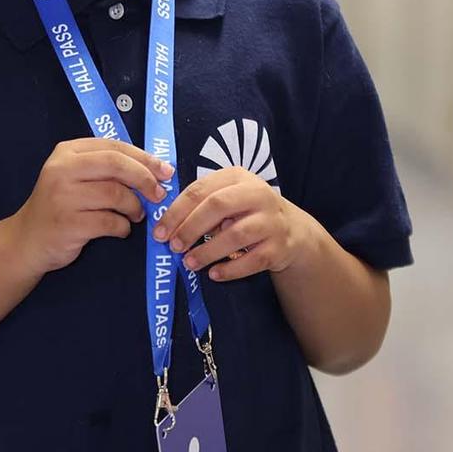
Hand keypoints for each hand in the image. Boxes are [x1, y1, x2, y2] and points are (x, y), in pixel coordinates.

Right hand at [12, 138, 174, 275]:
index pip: (114, 146)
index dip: (144, 158)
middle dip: (145, 179)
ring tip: (135, 215)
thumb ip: (105, 168)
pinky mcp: (68, 223)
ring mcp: (63, 197)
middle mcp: (62, 170)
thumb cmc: (60, 206)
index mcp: (67, 152)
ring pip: (116, 195)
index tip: (165, 171)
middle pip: (116, 165)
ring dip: (134, 207)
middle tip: (159, 194)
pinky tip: (120, 229)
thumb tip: (154, 170)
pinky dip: (123, 227)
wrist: (27, 240)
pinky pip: (110, 222)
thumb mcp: (75, 177)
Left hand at [154, 166, 302, 281]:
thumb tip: (167, 224)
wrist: (293, 230)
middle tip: (173, 246)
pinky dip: (231, 269)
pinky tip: (214, 274)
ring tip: (189, 263)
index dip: (176, 211)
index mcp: (238, 177)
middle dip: (190, 227)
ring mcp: (271, 221)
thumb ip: (202, 203)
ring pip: (235, 234)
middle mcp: (258, 194)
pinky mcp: (280, 247)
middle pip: (217, 206)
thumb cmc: (248, 212)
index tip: (159, 231)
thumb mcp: (229, 197)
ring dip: (208, 251)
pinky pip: (252, 260)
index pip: (200, 190)